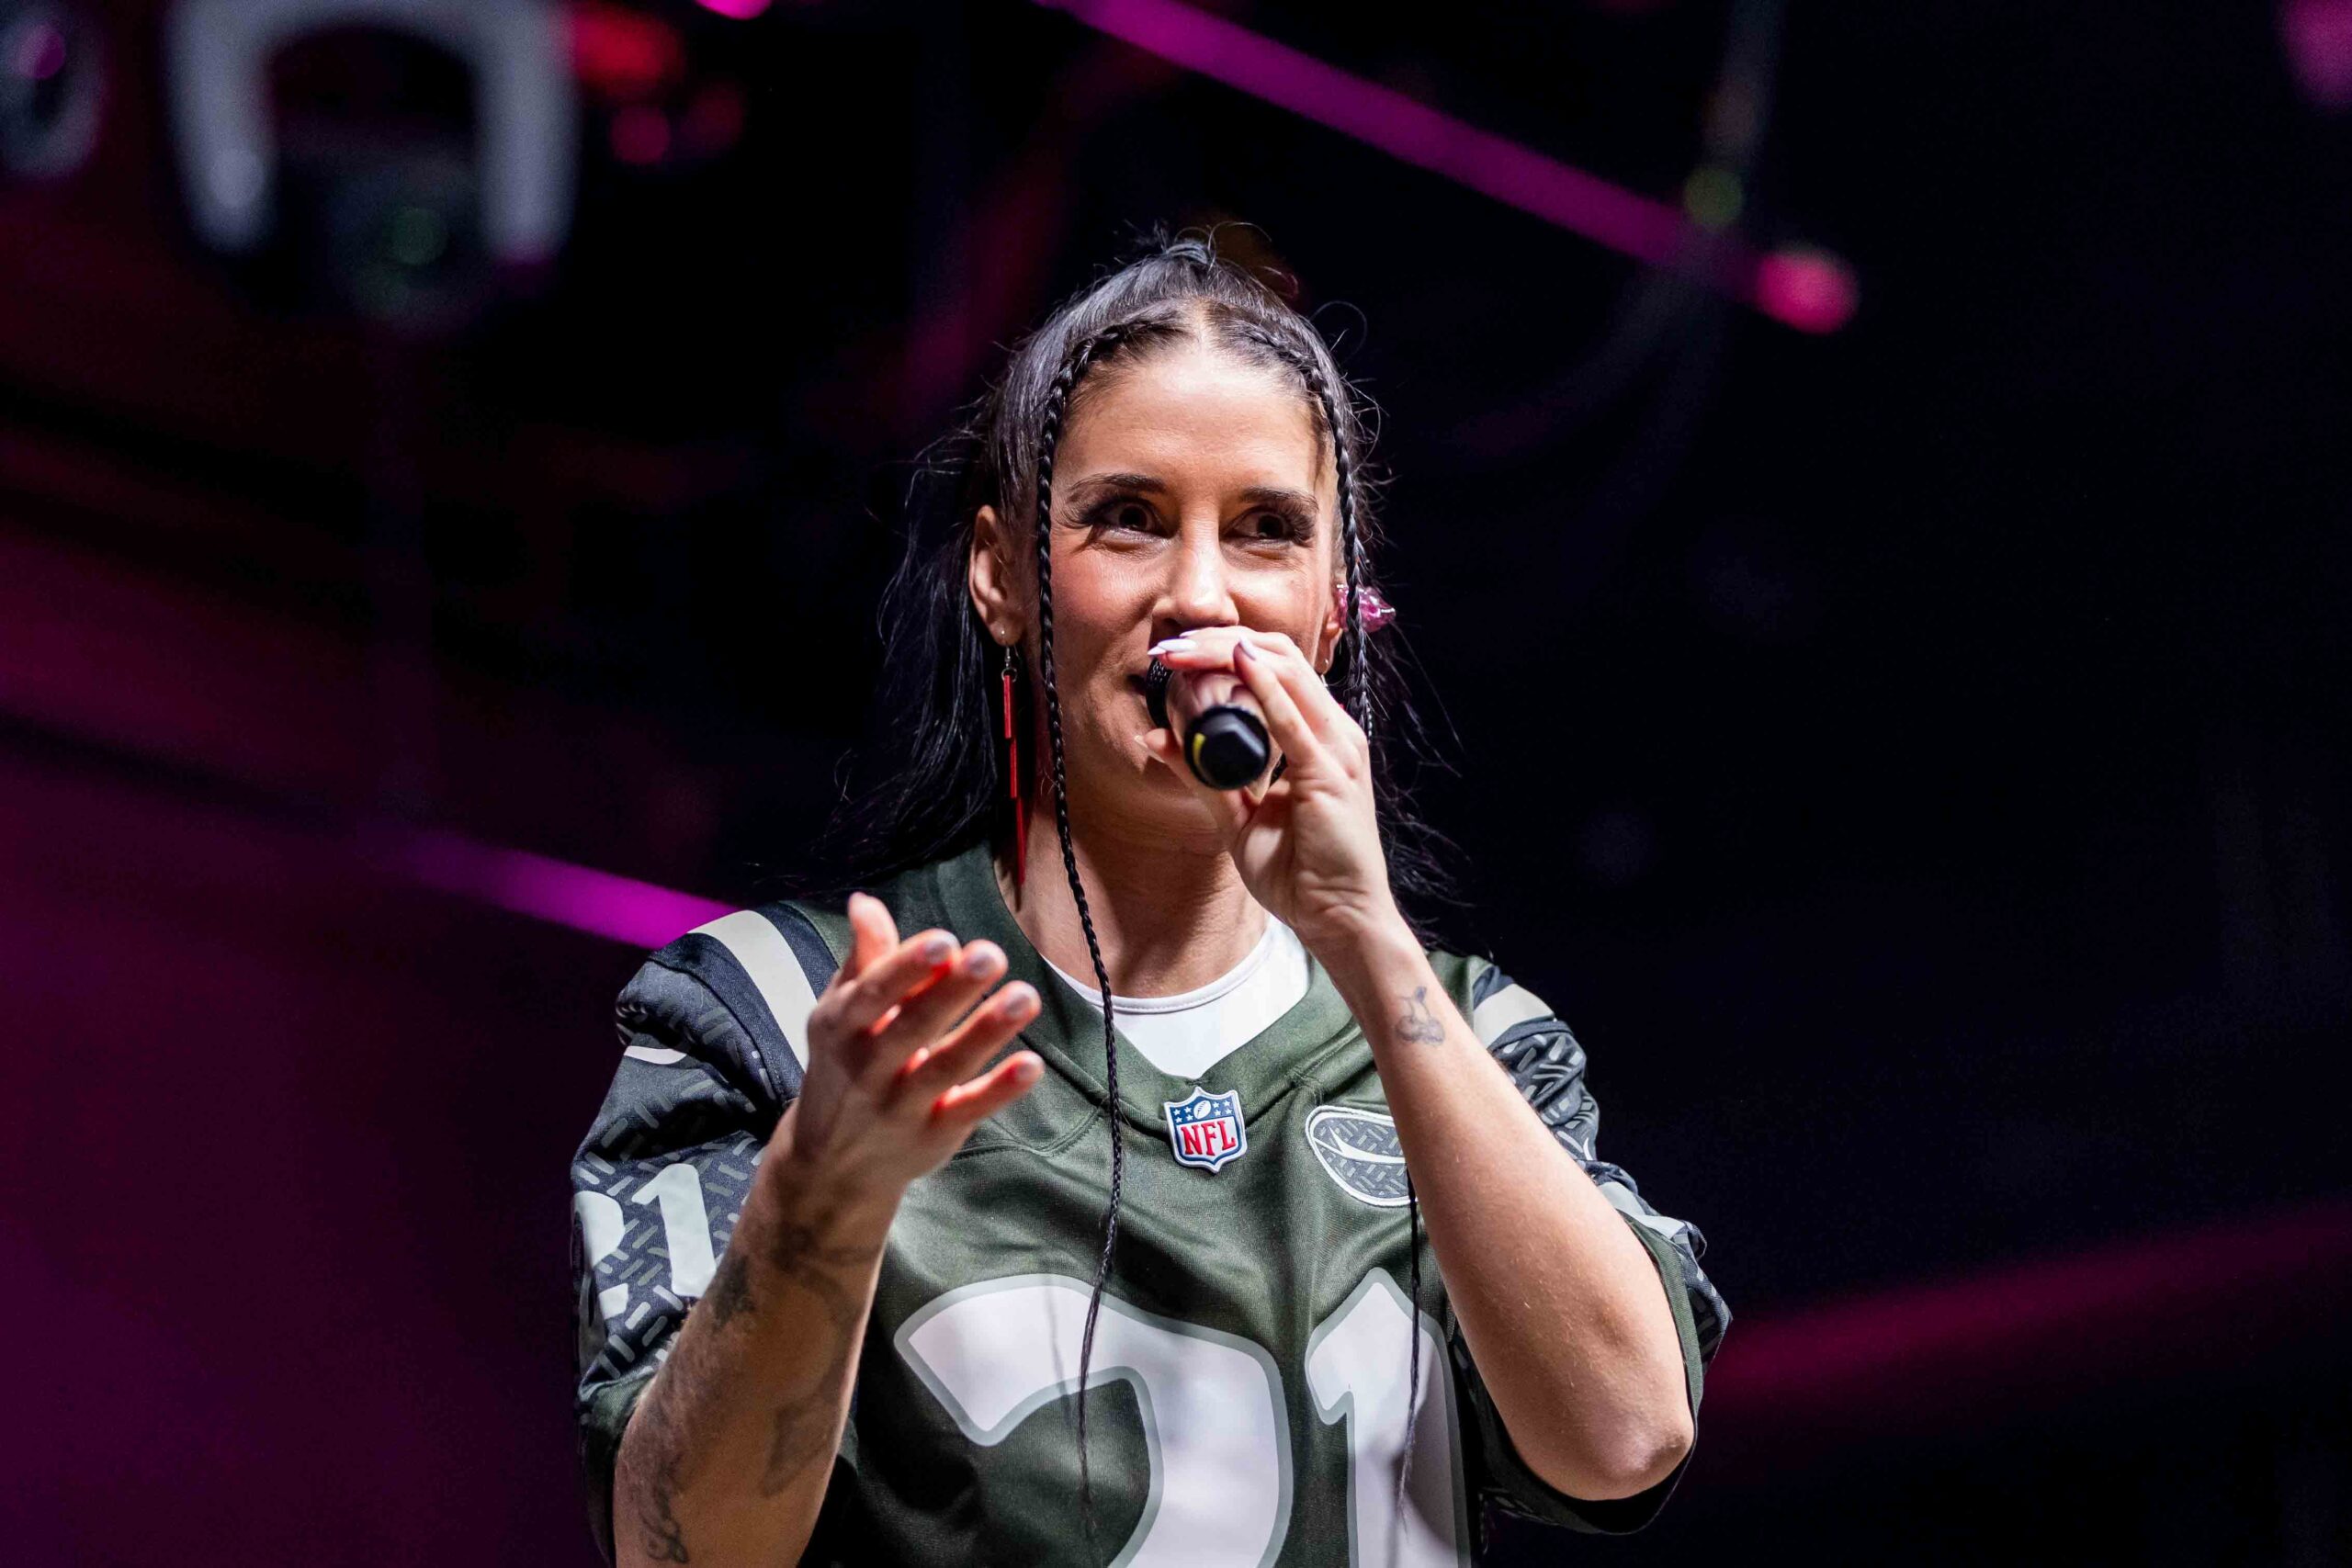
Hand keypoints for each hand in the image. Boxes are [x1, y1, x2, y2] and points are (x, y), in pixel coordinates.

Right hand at [770, 893, 1043, 1203]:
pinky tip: (1032, 1064)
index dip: (906, 967)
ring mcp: (900, 1107)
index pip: (872, 994)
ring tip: (1026, 997)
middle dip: (951, 992)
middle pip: (912, 1028)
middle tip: (992, 954)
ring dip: (986, 1033)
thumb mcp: (841, 1013)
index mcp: (841, 1027)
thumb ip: (864, 959)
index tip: (944, 939)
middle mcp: (868, 1069)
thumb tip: (866, 902)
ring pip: (945, 1068)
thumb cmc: (845, 1065)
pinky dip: (999, 1090)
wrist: (830, 1164)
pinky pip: (968, 1110)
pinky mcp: (933, 1136)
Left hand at [1138, 627, 1401, 953]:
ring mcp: (1337, 748)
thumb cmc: (1299, 872)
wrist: (1338, 918)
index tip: (1175, 653)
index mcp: (1317, 736)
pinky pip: (1294, 721)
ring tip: (1186, 650)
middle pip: (1280, 657)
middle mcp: (1333, 732)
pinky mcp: (1331, 772)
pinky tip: (1238, 664)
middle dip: (1220, 641)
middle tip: (1171, 644)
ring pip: (1286, 673)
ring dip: (1230, 654)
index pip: (1275, 668)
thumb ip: (1201, 775)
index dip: (1224, 649)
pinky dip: (1264, 688)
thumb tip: (1156, 736)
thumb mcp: (1238, 816)